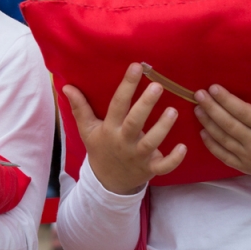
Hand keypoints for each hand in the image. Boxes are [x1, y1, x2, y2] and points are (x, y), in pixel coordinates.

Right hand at [63, 63, 186, 194]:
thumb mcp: (87, 130)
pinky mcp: (150, 169)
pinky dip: (174, 159)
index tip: (136, 67)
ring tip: (173, 111)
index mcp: (110, 129)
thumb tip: (66, 86)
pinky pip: (163, 166)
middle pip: (134, 122)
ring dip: (163, 128)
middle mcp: (124, 142)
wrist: (107, 182)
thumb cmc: (101, 149)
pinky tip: (184, 146)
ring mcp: (138, 156)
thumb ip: (80, 108)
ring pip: (151, 143)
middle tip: (157, 86)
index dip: (127, 86)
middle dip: (145, 105)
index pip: (118, 105)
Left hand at [194, 80, 250, 179]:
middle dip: (212, 108)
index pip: (243, 112)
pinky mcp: (243, 166)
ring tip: (197, 109)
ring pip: (223, 139)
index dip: (226, 100)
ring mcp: (247, 156)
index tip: (213, 88)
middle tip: (198, 95)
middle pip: (228, 124)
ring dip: (208, 123)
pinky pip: (223, 156)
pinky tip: (203, 133)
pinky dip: (211, 145)